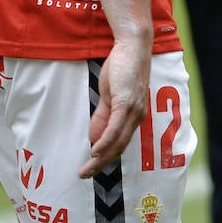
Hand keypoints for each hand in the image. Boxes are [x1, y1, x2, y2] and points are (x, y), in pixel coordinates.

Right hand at [79, 38, 150, 177]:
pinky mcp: (126, 103)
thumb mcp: (109, 95)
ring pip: (117, 142)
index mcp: (133, 117)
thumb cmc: (122, 68)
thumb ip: (102, 116)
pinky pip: (115, 128)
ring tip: (87, 169)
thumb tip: (94, 137)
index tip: (91, 169)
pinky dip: (105, 141)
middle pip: (118, 148)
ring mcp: (132, 111)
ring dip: (101, 158)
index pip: (119, 144)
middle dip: (101, 164)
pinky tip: (96, 151)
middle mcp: (136, 117)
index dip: (105, 159)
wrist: (132, 47)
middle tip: (85, 175)